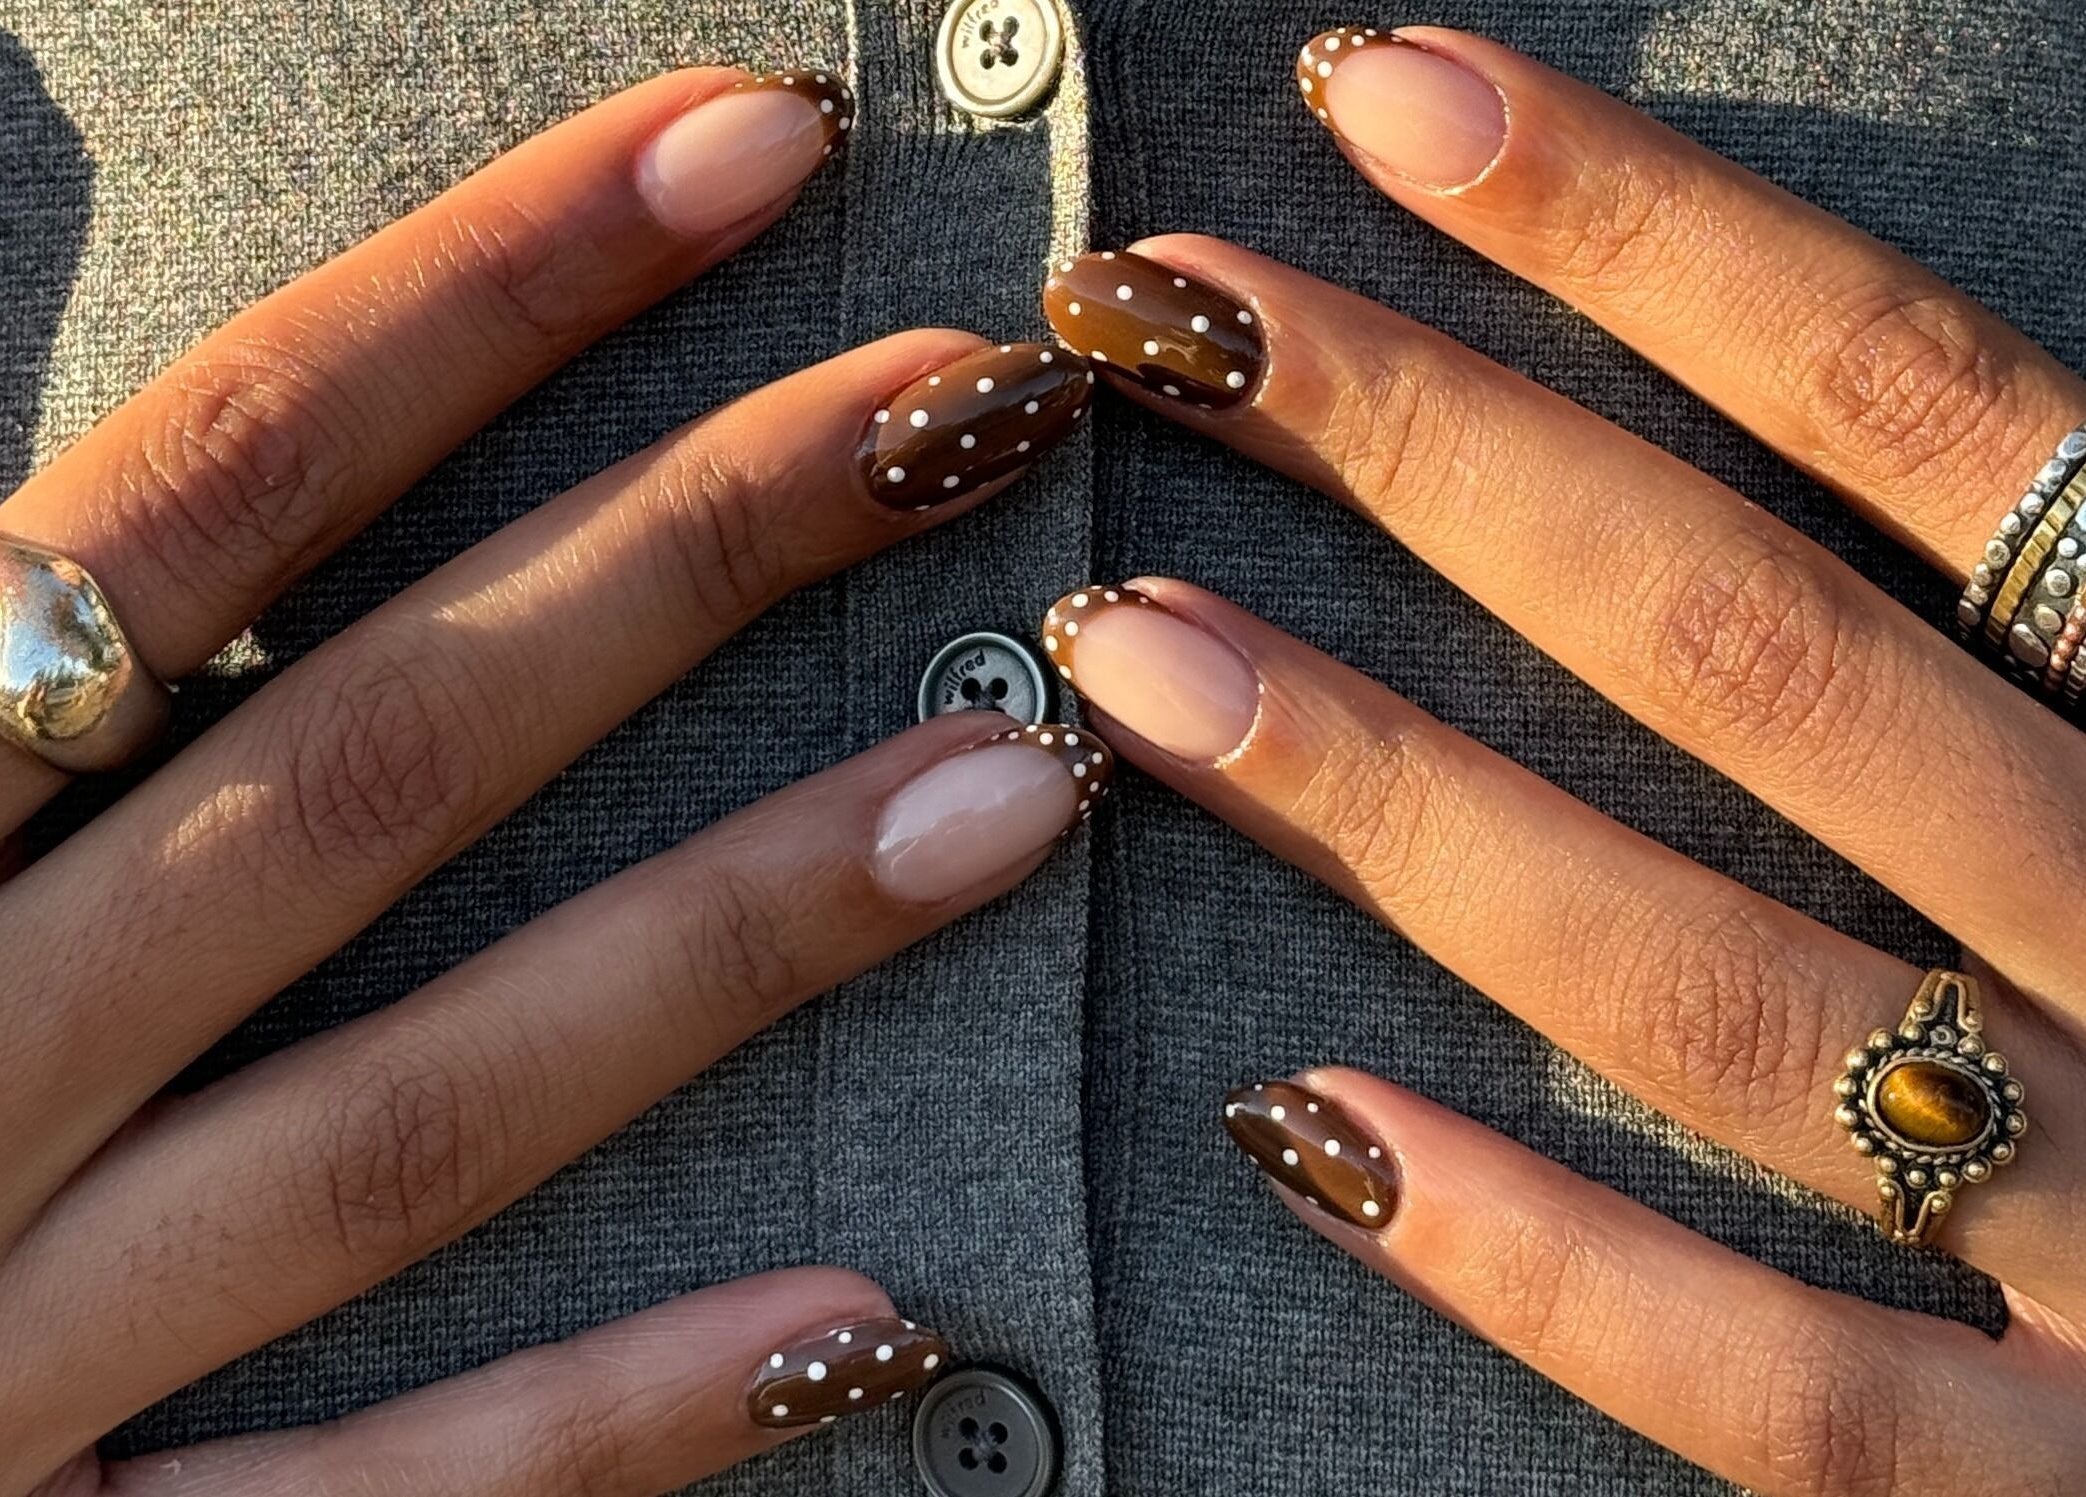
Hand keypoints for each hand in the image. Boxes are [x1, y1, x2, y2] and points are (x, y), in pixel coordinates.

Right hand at [0, 68, 1105, 1494]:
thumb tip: (144, 520)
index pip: (205, 486)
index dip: (484, 296)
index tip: (743, 154)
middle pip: (361, 756)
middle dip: (677, 562)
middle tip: (952, 417)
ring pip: (412, 1113)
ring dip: (726, 942)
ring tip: (1003, 795)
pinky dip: (607, 1414)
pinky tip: (857, 1310)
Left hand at [1039, 28, 2083, 1493]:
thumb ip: (2085, 564)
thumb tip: (1936, 419)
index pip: (1920, 408)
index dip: (1645, 236)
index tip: (1390, 99)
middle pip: (1750, 646)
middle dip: (1433, 454)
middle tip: (1169, 316)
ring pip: (1718, 988)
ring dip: (1398, 804)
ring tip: (1139, 652)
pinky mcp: (2072, 1495)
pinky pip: (1786, 1391)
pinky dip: (1551, 1264)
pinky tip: (1305, 1128)